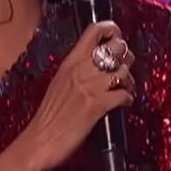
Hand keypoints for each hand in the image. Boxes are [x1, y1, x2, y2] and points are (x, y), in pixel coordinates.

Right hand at [14, 21, 135, 170]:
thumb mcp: (61, 82)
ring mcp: (90, 87)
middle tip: (123, 69)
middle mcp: (81, 69)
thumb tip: (98, 62)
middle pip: (118, 48)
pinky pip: (124, 94)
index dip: (113, 30)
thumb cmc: (49, 114)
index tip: (117, 39)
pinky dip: (129, 98)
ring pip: (124, 71)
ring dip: (129, 80)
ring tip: (126, 88)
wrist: (40, 141)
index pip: (95, 30)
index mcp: (71, 60)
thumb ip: (79, 69)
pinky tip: (124, 103)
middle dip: (126, 58)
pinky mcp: (98, 106)